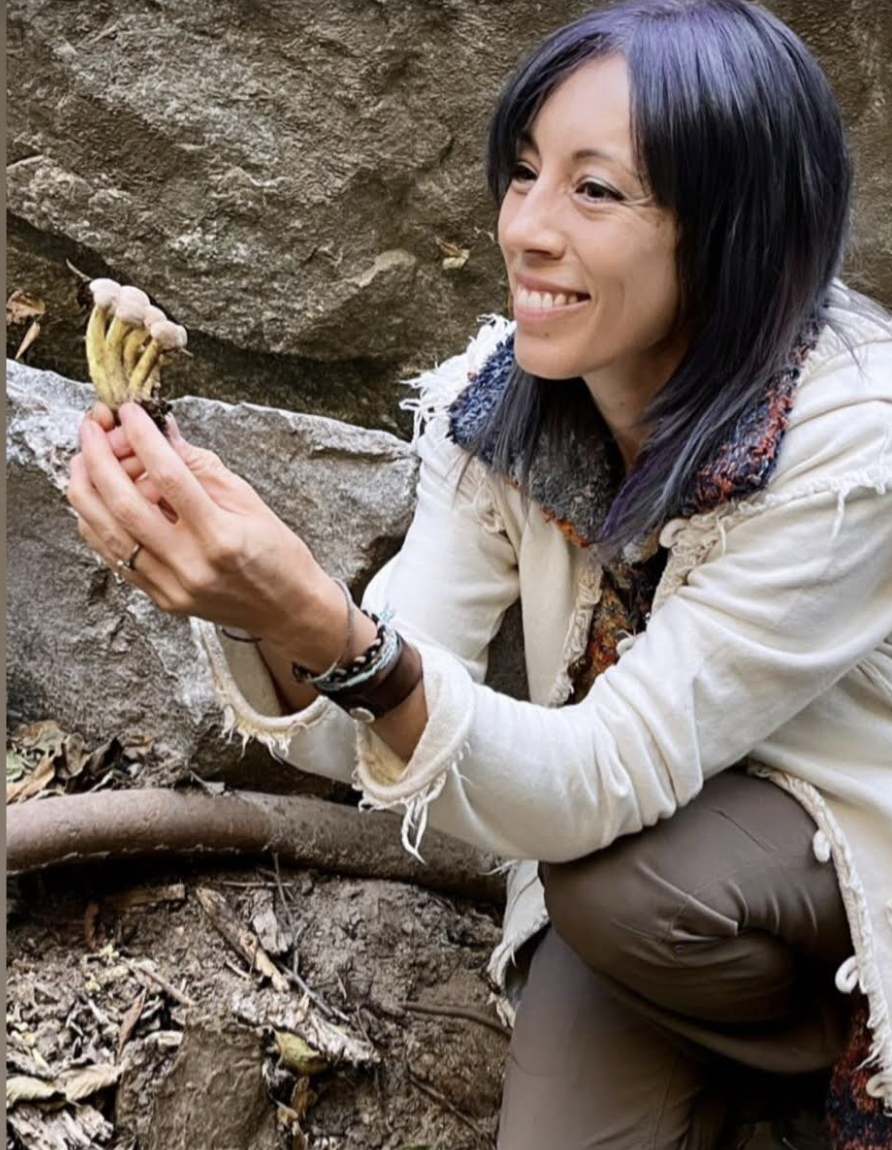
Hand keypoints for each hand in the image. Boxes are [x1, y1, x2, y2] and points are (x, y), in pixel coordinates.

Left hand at [66, 401, 330, 644]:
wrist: (288, 611)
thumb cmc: (277, 555)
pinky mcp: (159, 598)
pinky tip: (94, 496)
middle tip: (92, 427)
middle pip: (124, 503)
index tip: (130, 411)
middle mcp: (189, 564)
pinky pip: (112, 555)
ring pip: (106, 531)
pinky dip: (96, 521)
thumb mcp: (249, 501)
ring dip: (86, 487)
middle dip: (99, 457)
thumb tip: (164, 432)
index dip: (143, 437)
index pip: (169, 475)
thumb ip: (201, 467)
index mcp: (220, 536)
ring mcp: (170, 586)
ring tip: (84, 457)